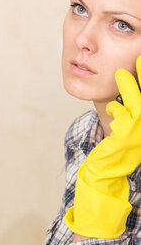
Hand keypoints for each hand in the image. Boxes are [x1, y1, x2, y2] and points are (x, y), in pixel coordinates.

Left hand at [65, 59, 140, 237]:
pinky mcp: (125, 135)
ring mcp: (139, 132)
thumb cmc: (117, 147)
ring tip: (121, 73)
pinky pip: (121, 114)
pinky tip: (112, 105)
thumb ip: (131, 107)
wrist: (107, 171)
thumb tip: (128, 79)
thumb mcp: (127, 126)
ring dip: (129, 86)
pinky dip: (115, 107)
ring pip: (137, 103)